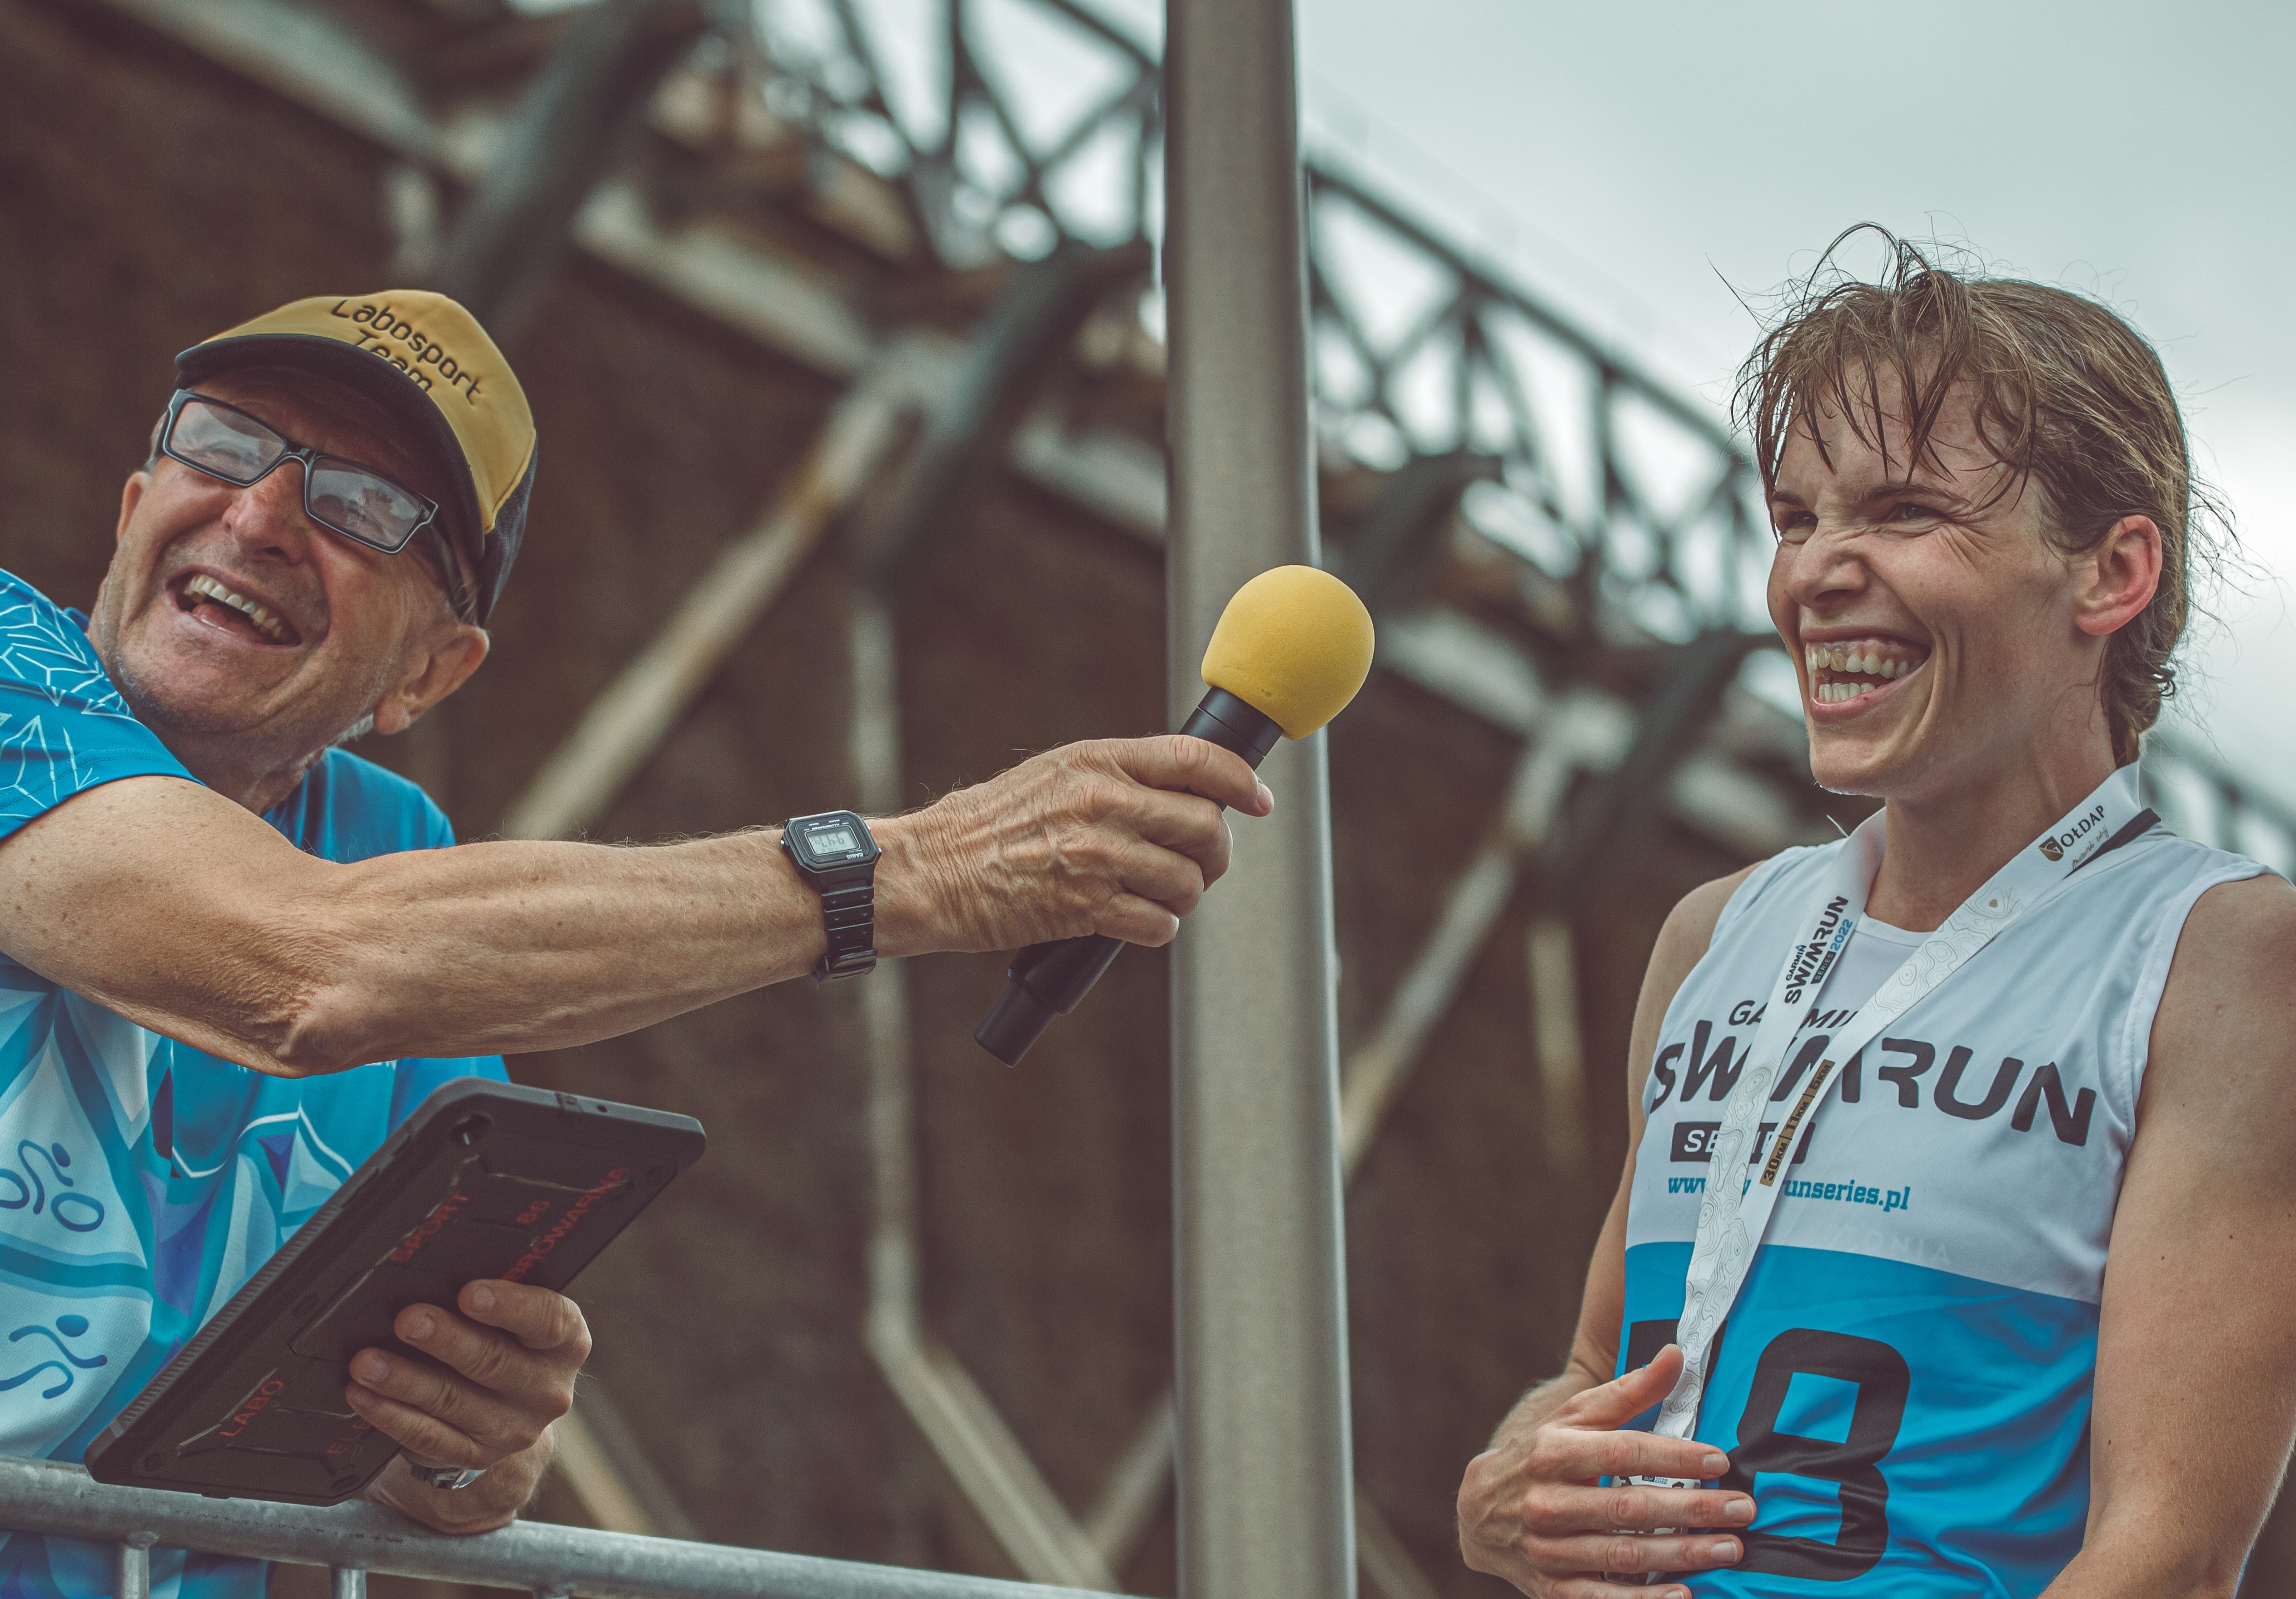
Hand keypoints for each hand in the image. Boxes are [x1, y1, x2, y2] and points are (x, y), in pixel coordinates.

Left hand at [348, 1279, 590, 1532]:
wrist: (510, 1409)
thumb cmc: (507, 1340)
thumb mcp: (517, 1318)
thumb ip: (494, 1297)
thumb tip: (438, 1273)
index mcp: (566, 1343)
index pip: (549, 1321)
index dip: (510, 1306)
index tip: (469, 1293)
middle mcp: (547, 1389)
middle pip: (495, 1362)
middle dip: (446, 1340)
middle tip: (407, 1320)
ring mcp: (513, 1429)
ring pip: (453, 1401)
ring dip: (405, 1380)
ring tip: (367, 1361)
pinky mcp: (474, 1455)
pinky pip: (428, 1437)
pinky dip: (391, 1415)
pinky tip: (364, 1395)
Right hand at [876, 734, 1271, 954]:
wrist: (931, 871)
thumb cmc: (987, 826)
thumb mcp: (1053, 775)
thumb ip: (1115, 776)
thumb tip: (1184, 790)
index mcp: (1096, 761)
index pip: (1194, 759)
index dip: (1239, 780)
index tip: (1258, 801)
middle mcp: (1103, 803)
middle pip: (1205, 826)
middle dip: (1216, 854)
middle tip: (1201, 866)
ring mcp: (1097, 856)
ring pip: (1187, 881)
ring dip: (1185, 896)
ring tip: (1159, 897)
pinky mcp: (1085, 908)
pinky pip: (1157, 924)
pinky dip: (1157, 928)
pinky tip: (1135, 923)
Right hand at [1457, 1346, 1752, 1596]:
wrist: (1477, 1509)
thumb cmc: (1540, 1453)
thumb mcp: (1575, 1416)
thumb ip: (1629, 1390)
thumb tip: (1677, 1355)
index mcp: (1553, 1452)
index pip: (1622, 1452)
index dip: (1673, 1457)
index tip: (1720, 1460)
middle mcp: (1546, 1501)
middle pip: (1629, 1508)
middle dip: (1692, 1510)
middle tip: (1743, 1510)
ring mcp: (1547, 1548)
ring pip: (1622, 1555)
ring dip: (1682, 1555)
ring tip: (1729, 1548)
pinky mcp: (1549, 1588)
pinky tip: (1684, 1595)